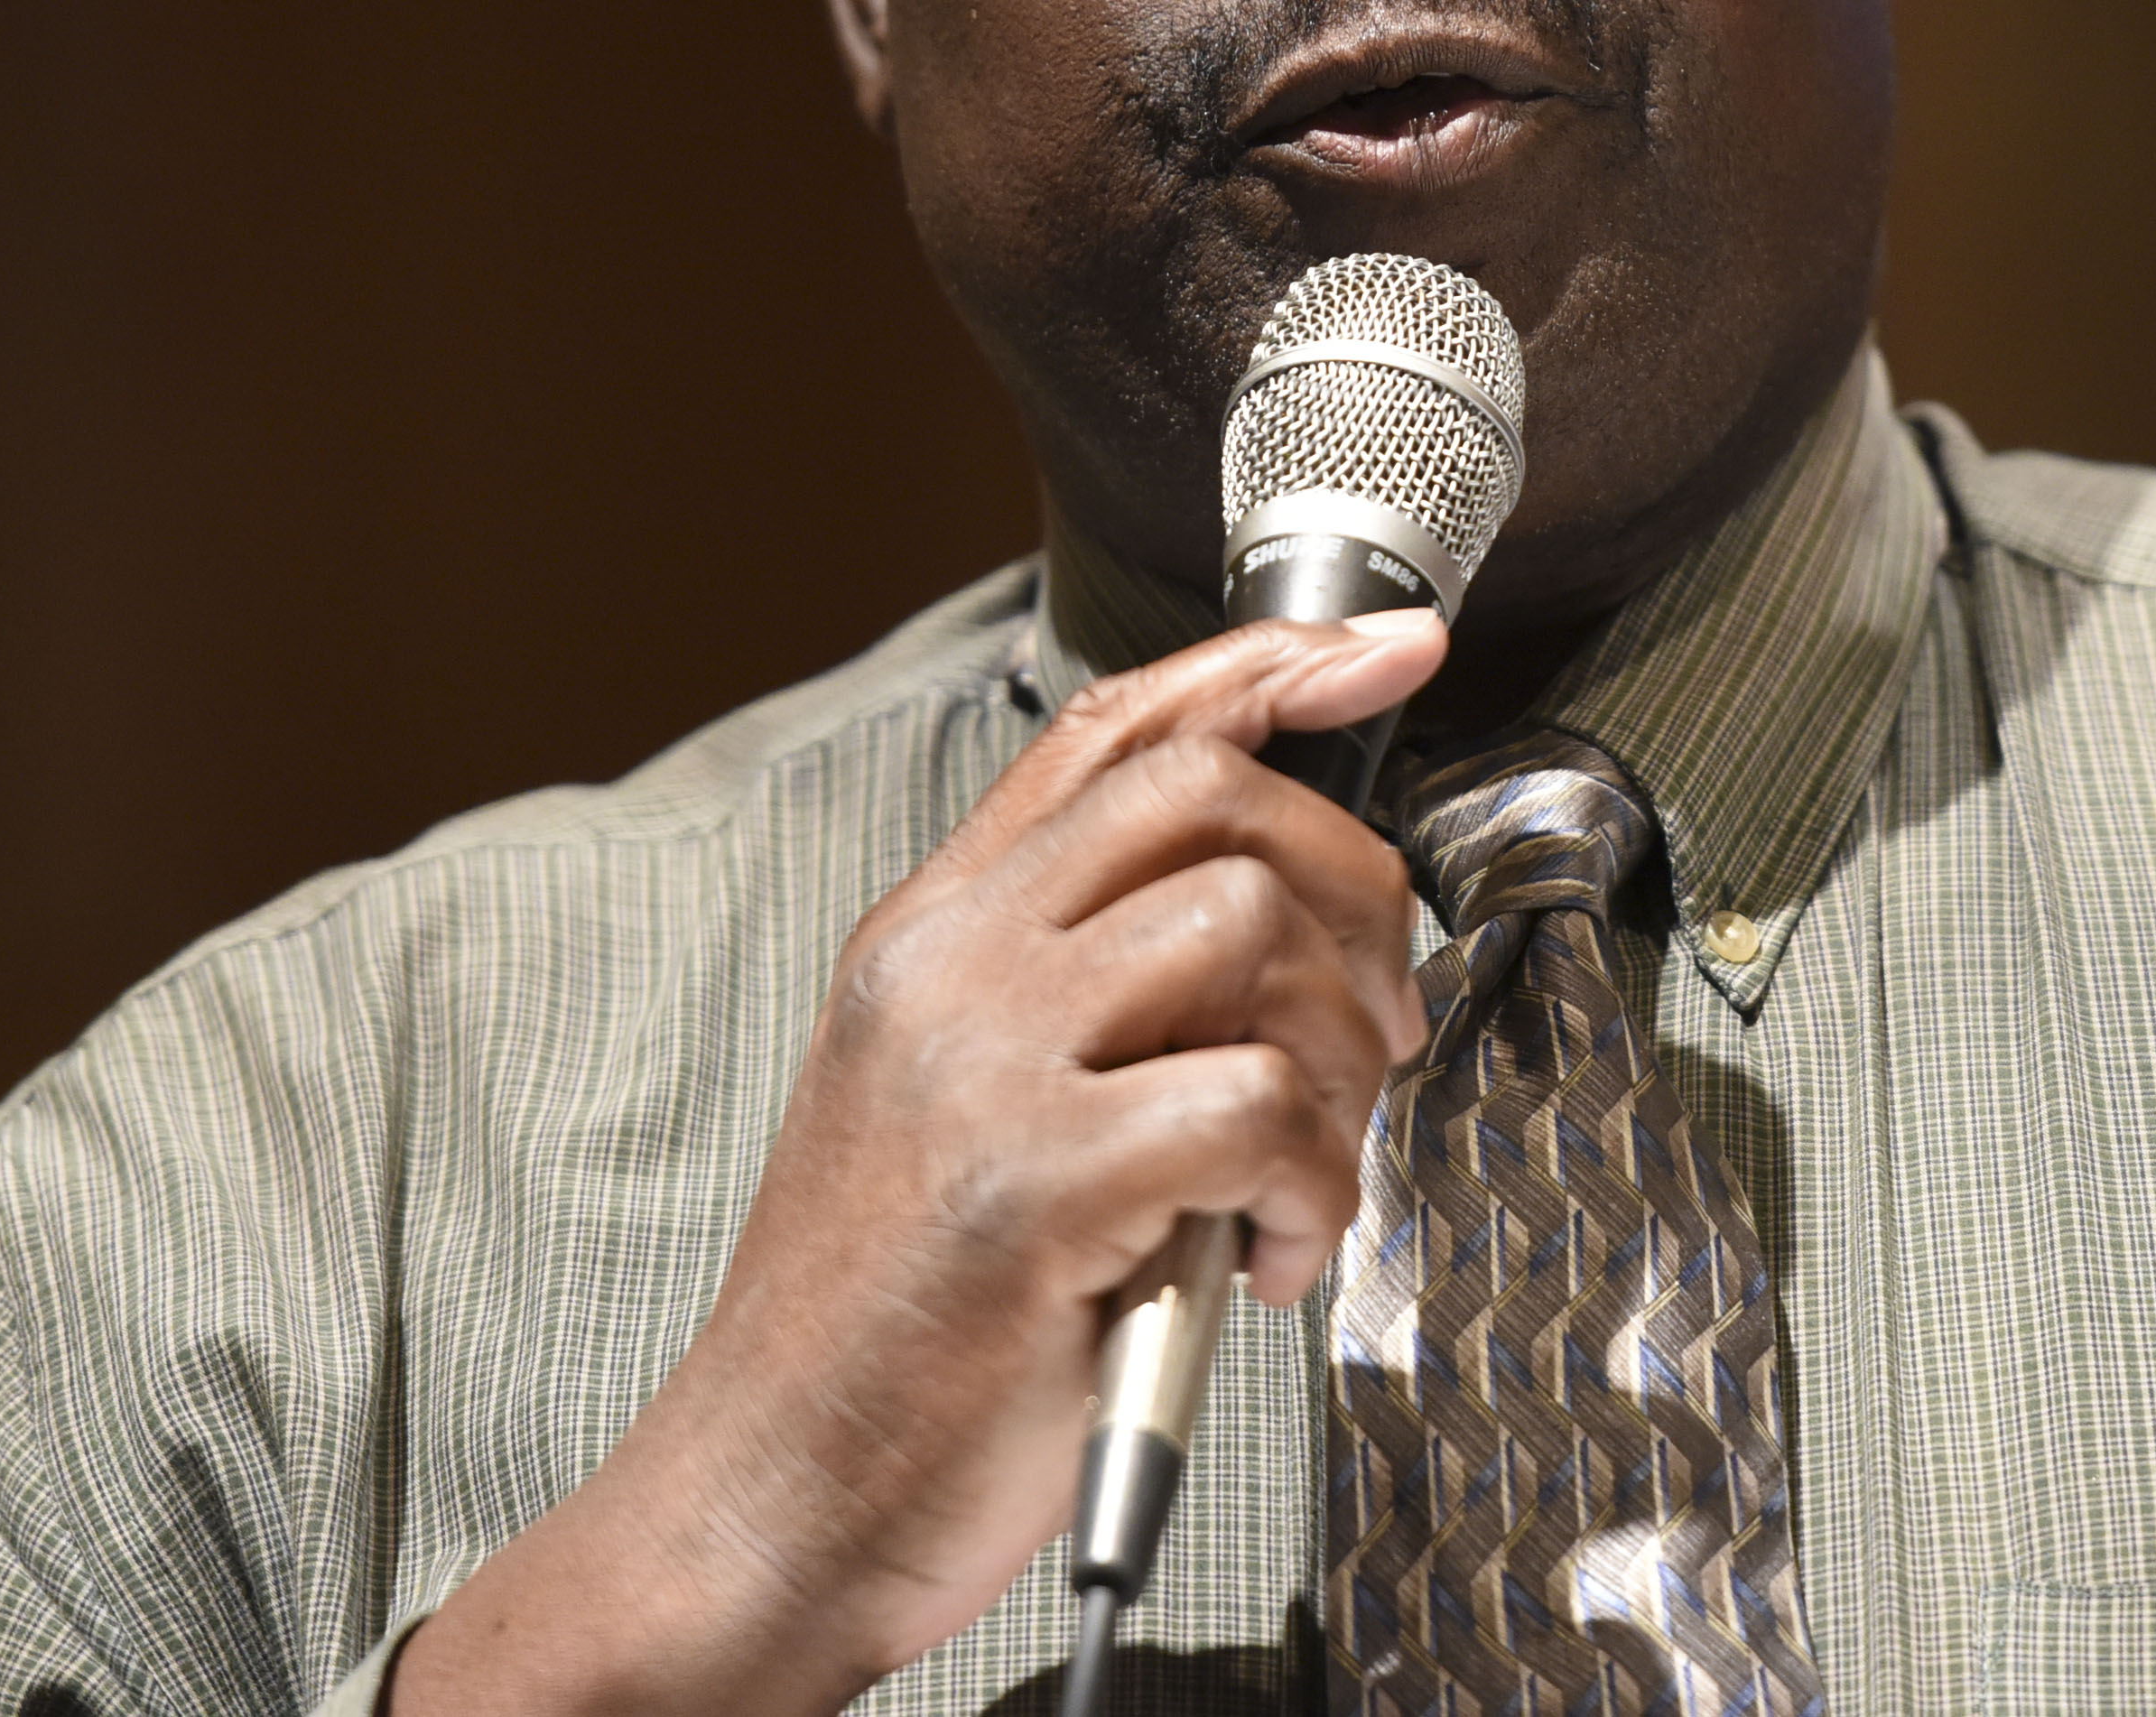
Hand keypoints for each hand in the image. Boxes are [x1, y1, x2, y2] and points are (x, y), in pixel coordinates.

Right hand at [390, 609, 1442, 1716]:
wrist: (770, 1501)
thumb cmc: (890, 1329)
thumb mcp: (955, 1105)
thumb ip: (1079, 997)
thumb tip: (1272, 930)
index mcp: (931, 930)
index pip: (1114, 731)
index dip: (1268, 668)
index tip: (1386, 654)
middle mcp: (950, 965)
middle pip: (1212, 794)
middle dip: (1355, 888)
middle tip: (1382, 1021)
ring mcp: (983, 1064)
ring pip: (1253, 930)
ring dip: (1344, 1055)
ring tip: (1313, 1166)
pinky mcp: (1034, 1185)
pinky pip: (1261, 1107)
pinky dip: (1317, 1187)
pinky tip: (1272, 1255)